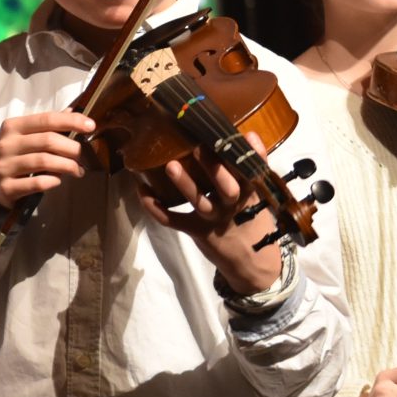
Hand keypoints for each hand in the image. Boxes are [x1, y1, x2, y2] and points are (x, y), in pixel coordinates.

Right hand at [0, 110, 95, 210]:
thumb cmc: (13, 156)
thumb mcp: (24, 137)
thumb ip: (46, 125)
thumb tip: (72, 111)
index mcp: (12, 126)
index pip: (47, 119)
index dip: (71, 121)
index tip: (91, 126)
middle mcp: (6, 144)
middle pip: (48, 140)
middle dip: (71, 148)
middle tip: (81, 156)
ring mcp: (4, 166)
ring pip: (44, 161)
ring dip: (67, 166)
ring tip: (77, 170)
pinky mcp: (6, 187)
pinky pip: (36, 183)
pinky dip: (53, 181)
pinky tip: (58, 180)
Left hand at [134, 147, 281, 293]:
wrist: (250, 262)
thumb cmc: (249, 219)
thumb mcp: (254, 197)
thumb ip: (247, 172)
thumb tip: (245, 135)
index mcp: (249, 193)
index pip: (251, 172)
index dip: (251, 155)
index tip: (244, 135)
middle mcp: (232, 205)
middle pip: (226, 187)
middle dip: (213, 168)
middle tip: (199, 147)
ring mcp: (213, 219)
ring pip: (199, 202)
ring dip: (185, 184)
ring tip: (171, 165)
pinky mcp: (196, 231)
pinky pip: (172, 219)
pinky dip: (154, 207)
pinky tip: (141, 188)